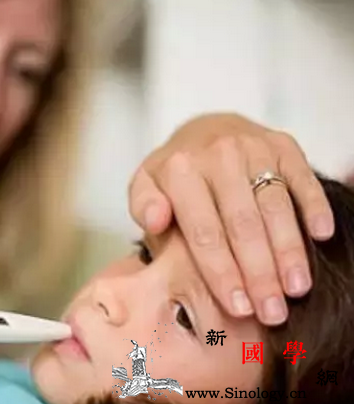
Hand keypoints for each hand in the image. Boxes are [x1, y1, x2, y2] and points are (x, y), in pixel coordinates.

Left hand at [129, 113, 333, 325]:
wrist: (204, 131)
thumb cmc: (174, 173)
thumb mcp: (145, 184)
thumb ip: (143, 205)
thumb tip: (156, 221)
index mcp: (180, 170)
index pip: (204, 231)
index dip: (222, 273)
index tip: (237, 308)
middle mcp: (219, 154)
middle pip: (242, 224)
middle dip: (259, 273)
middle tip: (272, 312)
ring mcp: (254, 147)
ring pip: (275, 205)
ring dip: (288, 250)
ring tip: (296, 288)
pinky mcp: (283, 144)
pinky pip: (303, 178)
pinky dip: (314, 207)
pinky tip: (322, 236)